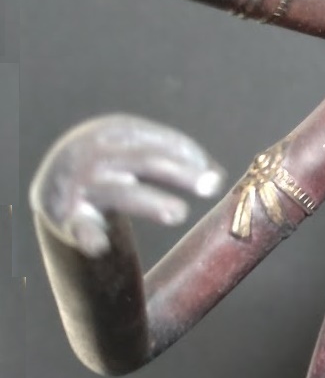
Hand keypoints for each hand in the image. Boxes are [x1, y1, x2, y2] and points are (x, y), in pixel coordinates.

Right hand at [29, 114, 224, 257]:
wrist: (54, 177)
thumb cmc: (114, 161)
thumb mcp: (136, 148)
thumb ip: (175, 157)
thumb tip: (217, 177)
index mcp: (118, 131)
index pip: (161, 141)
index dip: (190, 156)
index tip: (216, 177)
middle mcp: (98, 154)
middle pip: (147, 162)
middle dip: (181, 173)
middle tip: (212, 186)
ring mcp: (82, 185)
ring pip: (121, 194)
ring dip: (151, 202)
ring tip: (179, 214)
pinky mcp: (69, 217)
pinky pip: (81, 228)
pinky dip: (89, 237)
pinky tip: (99, 247)